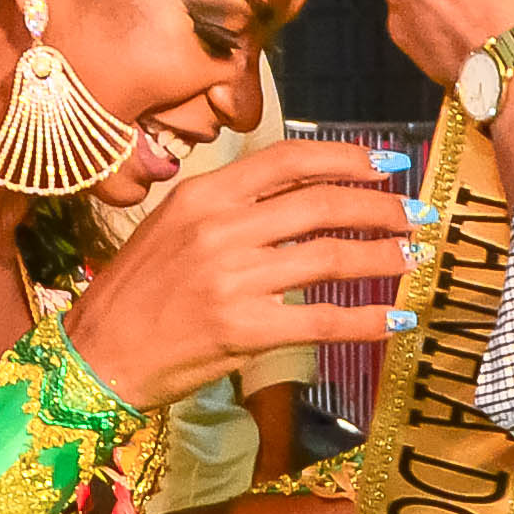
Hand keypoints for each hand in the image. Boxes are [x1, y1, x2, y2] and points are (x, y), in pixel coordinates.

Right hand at [61, 140, 412, 411]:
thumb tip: (300, 194)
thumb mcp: (174, 228)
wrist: (97, 355)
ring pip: (329, 258)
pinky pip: (320, 321)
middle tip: (416, 214)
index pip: (290, 161)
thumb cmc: (137, 294)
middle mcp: (220, 229)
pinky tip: (394, 321)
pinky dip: (365, 321)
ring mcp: (232, 279)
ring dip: (383, 257)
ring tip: (413, 257)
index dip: (346, 158)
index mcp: (203, 195)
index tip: (386, 162)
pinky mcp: (243, 330)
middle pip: (321, 205)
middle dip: (380, 207)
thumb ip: (231, 208)